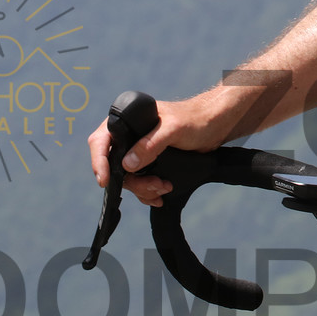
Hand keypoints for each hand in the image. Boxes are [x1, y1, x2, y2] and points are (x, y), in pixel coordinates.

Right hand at [86, 96, 224, 206]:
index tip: (105, 180)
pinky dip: (148, 192)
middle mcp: (131, 136)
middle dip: (133, 181)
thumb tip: (127, 164)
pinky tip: (159, 195)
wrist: (217, 125)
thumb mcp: (173, 129)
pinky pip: (140, 181)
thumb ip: (151, 144)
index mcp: (129, 121)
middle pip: (115, 165)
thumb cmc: (196, 119)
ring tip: (164, 188)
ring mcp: (140, 150)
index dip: (99, 161)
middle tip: (154, 186)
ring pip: (128, 177)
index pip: (102, 140)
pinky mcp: (150, 162)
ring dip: (144, 188)